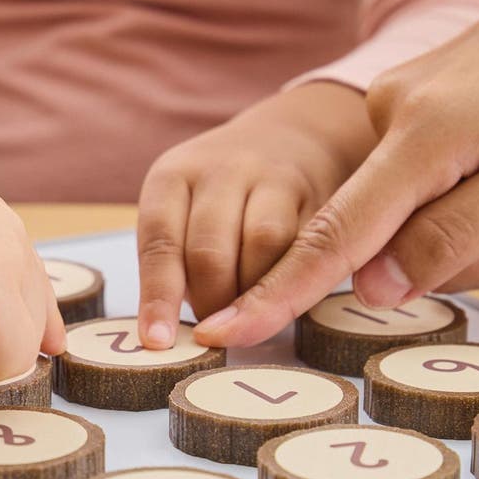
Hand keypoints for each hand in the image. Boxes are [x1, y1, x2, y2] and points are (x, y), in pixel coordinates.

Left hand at [137, 83, 375, 346]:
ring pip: (261, 247)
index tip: (158, 341)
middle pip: (210, 253)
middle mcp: (221, 169)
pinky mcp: (320, 194)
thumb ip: (175, 262)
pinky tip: (287, 292)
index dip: (159, 297)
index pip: (161, 242)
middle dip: (212, 303)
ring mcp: (274, 178)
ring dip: (254, 297)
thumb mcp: (183, 211)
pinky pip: (306, 247)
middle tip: (216, 329)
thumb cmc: (225, 197)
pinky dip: (293, 281)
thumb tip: (163, 337)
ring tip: (251, 314)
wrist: (297, 137)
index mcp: (173, 176)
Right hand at [194, 0, 478, 347]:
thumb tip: (373, 288)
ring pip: (432, 216)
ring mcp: (406, 107)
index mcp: (420, 132)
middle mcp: (394, 115)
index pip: (338, 235)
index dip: (283, 291)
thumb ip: (457, 237)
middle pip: (406, 237)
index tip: (230, 330)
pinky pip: (445, 185)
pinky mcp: (424, 108)